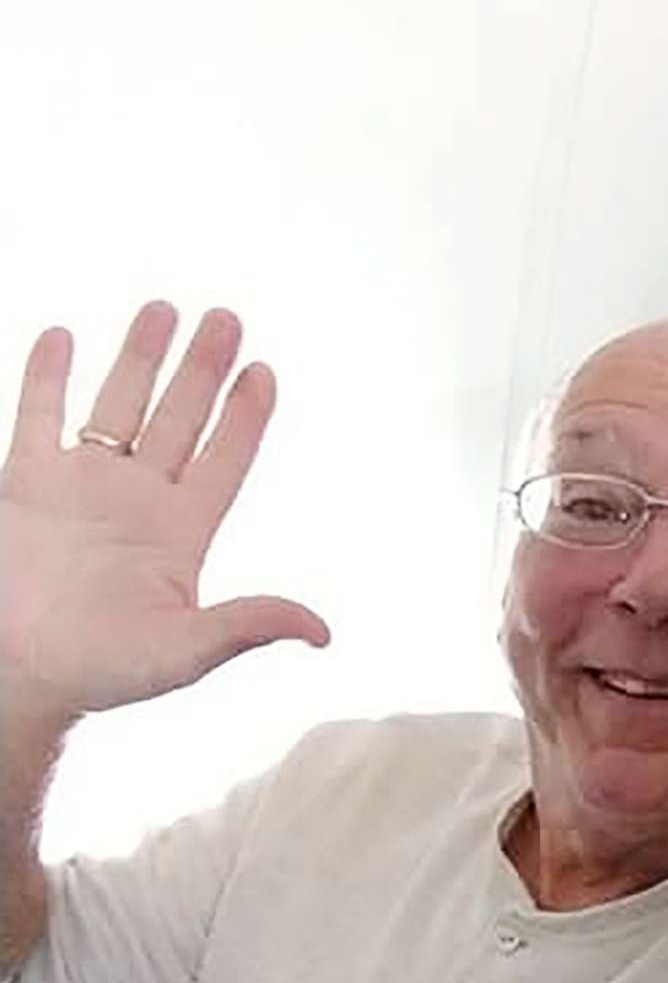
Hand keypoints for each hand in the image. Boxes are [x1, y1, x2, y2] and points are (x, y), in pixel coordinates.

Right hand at [0, 301, 328, 727]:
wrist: (17, 674)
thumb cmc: (100, 673)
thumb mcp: (184, 653)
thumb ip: (246, 626)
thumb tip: (321, 631)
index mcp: (180, 534)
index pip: (224, 460)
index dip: (245, 417)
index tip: (264, 370)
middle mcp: (137, 501)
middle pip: (180, 419)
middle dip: (202, 369)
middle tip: (227, 317)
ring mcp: (82, 488)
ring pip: (117, 406)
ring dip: (139, 358)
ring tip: (163, 308)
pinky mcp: (26, 486)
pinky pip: (38, 416)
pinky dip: (49, 377)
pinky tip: (63, 336)